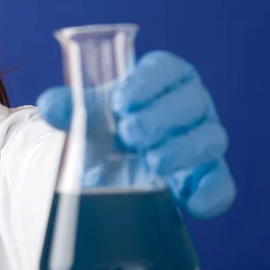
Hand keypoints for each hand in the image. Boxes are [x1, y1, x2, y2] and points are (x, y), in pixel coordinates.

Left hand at [36, 50, 235, 218]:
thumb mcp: (89, 114)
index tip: (121, 101)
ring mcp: (203, 139)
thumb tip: (49, 105)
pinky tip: (188, 200)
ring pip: (209, 140)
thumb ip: (69, 107)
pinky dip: (210, 193)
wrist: (116, 162)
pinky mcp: (209, 176)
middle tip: (129, 134)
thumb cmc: (108, 125)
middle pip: (191, 102)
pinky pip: (221, 185)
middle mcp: (190, 105)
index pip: (167, 69)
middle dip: (161, 118)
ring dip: (181, 150)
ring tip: (151, 162)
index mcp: (163, 79)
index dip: (148, 82)